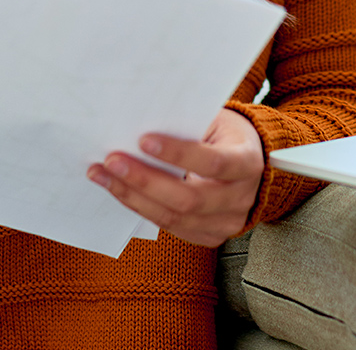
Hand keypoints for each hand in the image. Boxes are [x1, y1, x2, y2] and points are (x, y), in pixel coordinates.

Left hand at [87, 109, 264, 246]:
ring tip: (103, 175)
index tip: (143, 140)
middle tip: (111, 161)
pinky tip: (119, 190)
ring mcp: (227, 223)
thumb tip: (139, 125)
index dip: (177, 154)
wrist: (251, 165)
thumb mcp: (216, 121)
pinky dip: (140, 207)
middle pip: (189, 199)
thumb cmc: (227, 136)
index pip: (213, 163)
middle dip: (144, 180)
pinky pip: (170, 226)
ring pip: (174, 218)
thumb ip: (186, 125)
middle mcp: (241, 198)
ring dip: (133, 196)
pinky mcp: (210, 235)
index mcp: (248, 163)